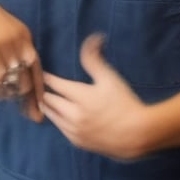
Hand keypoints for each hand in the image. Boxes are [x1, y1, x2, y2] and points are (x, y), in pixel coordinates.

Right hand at [0, 0, 44, 120]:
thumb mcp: (12, 28)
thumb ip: (21, 47)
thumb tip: (26, 72)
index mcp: (24, 38)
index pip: (36, 69)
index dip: (38, 90)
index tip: (40, 108)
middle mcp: (13, 46)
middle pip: (21, 81)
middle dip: (21, 97)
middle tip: (23, 111)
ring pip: (2, 84)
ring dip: (1, 93)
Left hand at [41, 34, 147, 158]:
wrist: (138, 135)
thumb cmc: (125, 103)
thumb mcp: (110, 77)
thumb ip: (95, 59)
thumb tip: (93, 37)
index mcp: (81, 96)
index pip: (54, 84)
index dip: (47, 76)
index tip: (42, 71)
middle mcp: (73, 115)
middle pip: (48, 100)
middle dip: (44, 91)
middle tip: (41, 84)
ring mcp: (74, 130)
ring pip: (51, 115)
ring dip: (48, 105)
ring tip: (46, 98)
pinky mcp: (77, 142)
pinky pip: (59, 128)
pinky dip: (56, 119)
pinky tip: (58, 114)